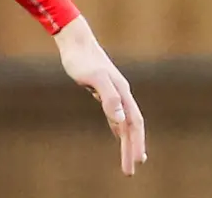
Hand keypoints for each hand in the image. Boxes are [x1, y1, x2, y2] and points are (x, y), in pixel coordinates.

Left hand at [54, 16, 146, 175]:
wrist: (74, 40)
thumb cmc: (82, 59)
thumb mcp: (94, 78)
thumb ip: (109, 97)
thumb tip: (121, 119)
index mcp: (122, 92)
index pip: (134, 124)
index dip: (136, 143)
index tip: (136, 162)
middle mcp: (122, 93)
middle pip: (131, 126)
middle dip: (132, 148)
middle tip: (130, 171)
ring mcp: (113, 92)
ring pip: (124, 122)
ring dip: (127, 141)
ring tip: (130, 159)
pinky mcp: (102, 90)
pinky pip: (115, 114)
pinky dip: (118, 127)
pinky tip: (118, 134)